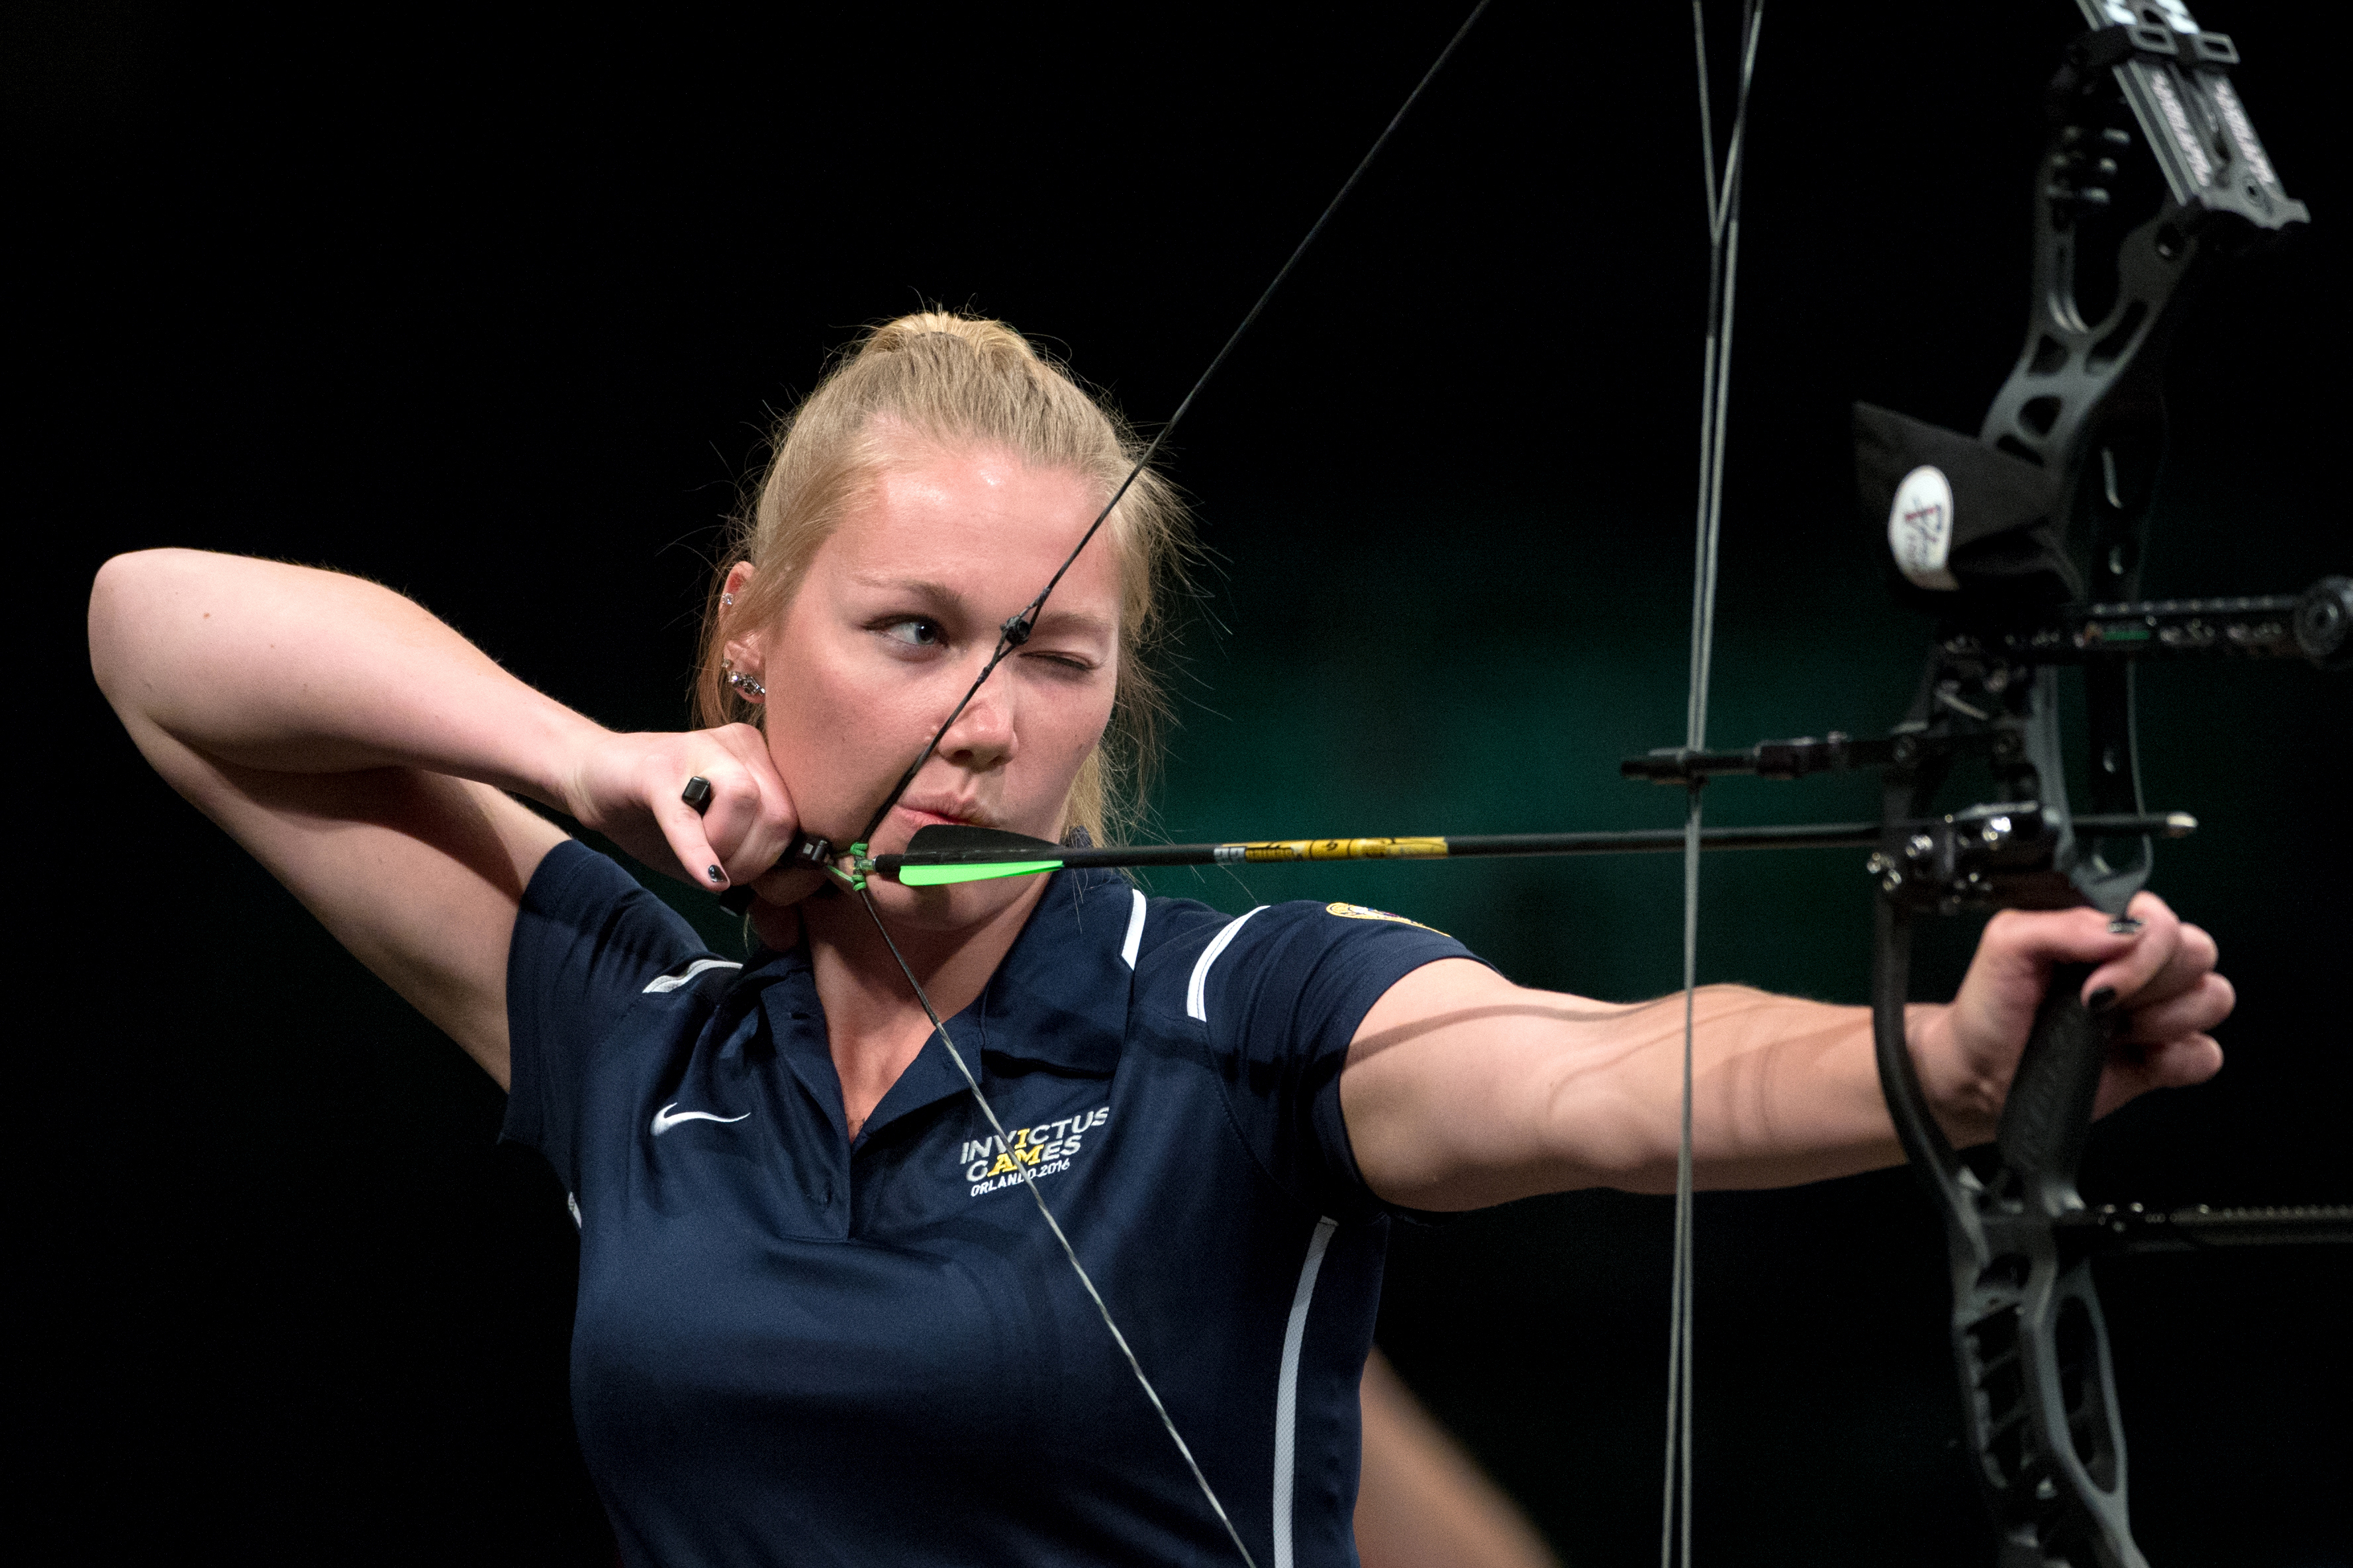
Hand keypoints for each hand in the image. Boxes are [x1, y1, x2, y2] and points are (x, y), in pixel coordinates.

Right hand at [561, 724, 822, 906]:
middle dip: (755, 863)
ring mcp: (701, 749)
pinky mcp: (658, 767)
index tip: (767, 890)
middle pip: (779, 815)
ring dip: (728, 851)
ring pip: (746, 800)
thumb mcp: (718, 850)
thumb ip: (755, 874)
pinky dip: (699, 853)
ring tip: (705, 861)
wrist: (592, 777)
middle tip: (725, 873)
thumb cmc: (661, 817)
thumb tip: (785, 928)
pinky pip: (687, 815)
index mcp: (765, 762)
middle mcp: (742, 746)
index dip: (790, 869)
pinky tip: (705, 877)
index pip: (803, 820)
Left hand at [1916, 891, 2231, 1142]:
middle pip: (2197, 953)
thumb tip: (2124, 929)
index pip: (2162, 918)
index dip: (2142, 948)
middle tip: (2097, 1003)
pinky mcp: (2161, 1060)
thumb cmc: (1988, 1008)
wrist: (1979, 1073)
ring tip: (2115, 1030)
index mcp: (2105, 931)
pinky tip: (2136, 1057)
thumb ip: (2063, 924)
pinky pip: (2206, 1054)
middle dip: (2151, 981)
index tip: (2094, 978)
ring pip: (2212, 998)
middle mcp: (2136, 966)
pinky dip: (2179, 1059)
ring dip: (2166, 1018)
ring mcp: (2153, 1012)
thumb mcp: (2006, 945)